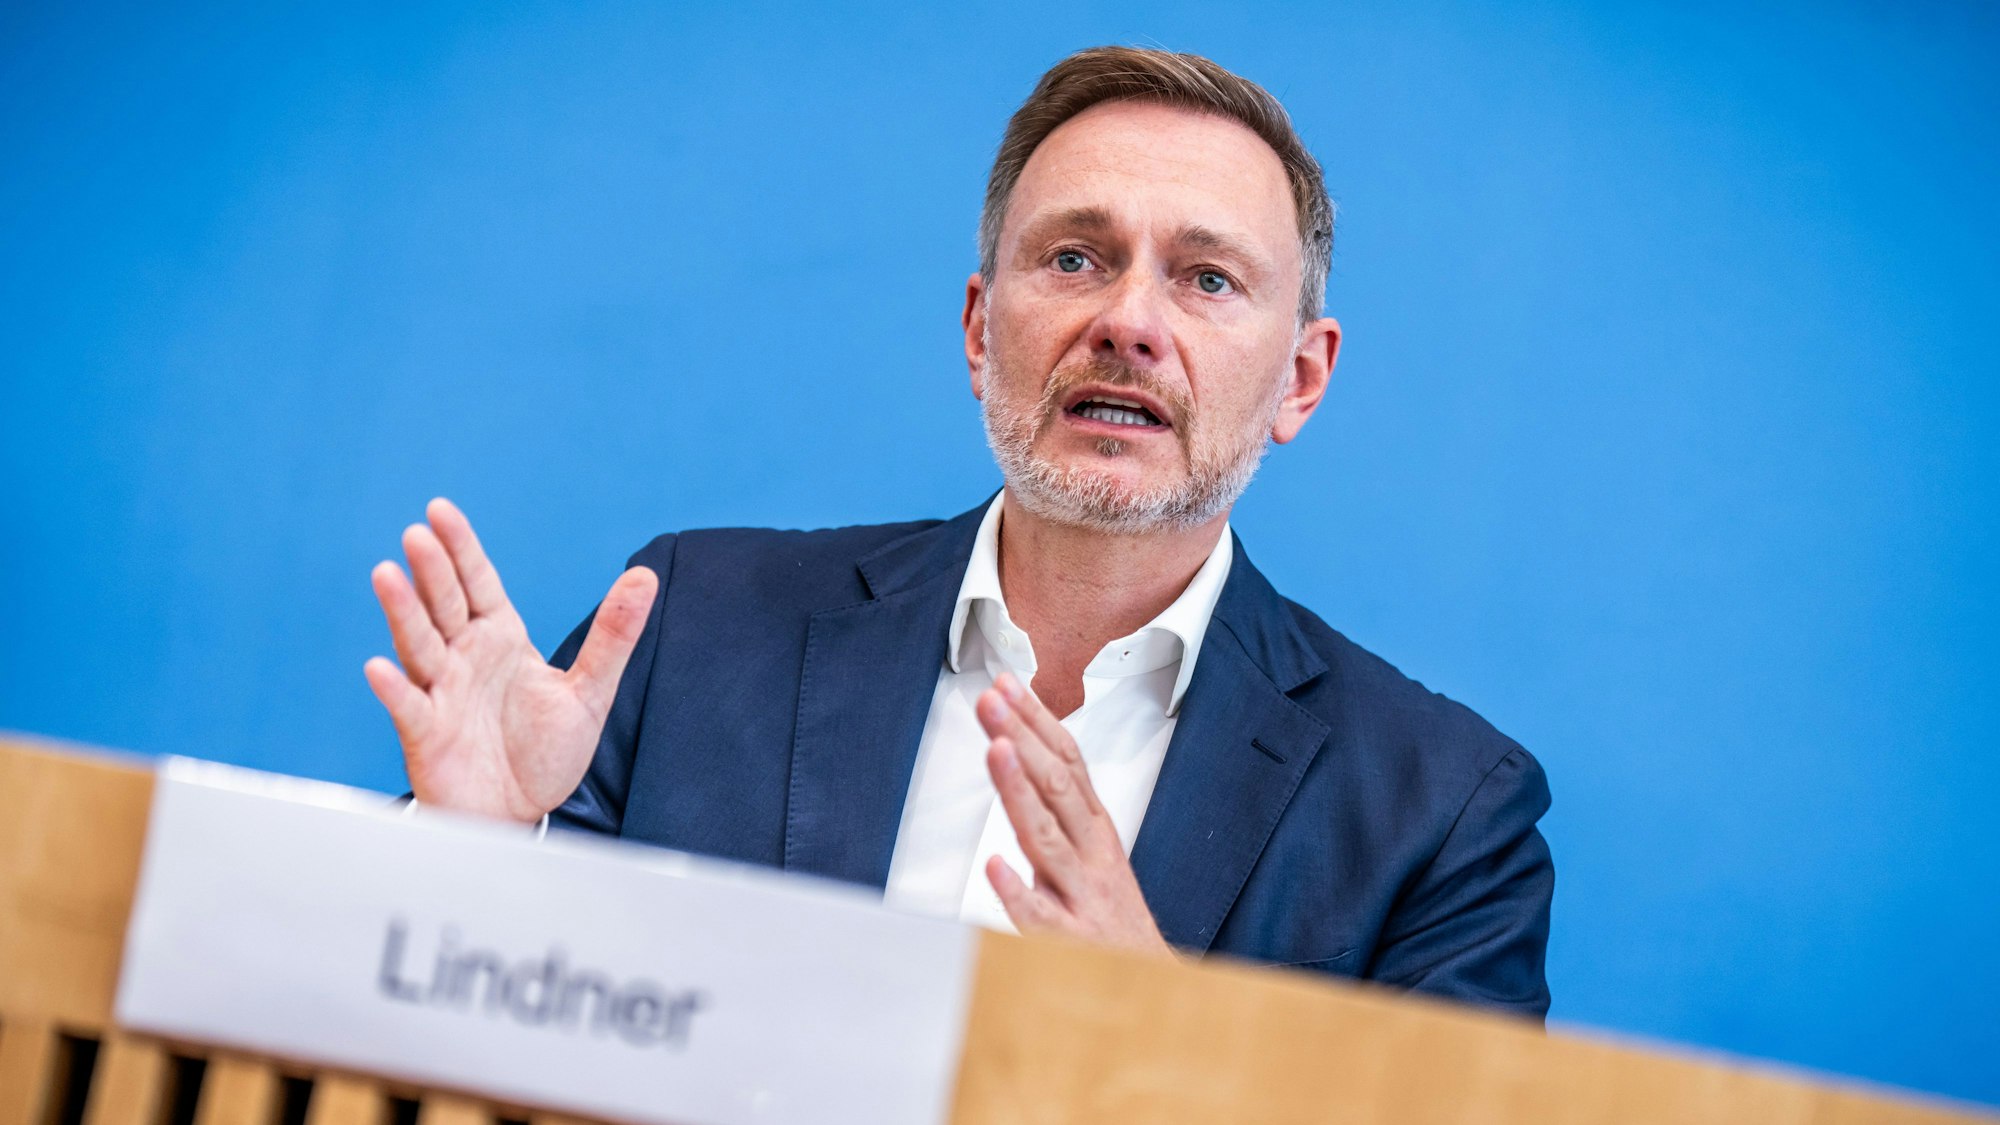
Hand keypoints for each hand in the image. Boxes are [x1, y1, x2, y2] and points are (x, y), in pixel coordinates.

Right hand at [363, 498, 657, 823]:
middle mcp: (465, 657)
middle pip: (446, 605)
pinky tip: (380, 666)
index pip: (478, 582)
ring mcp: (441, 692)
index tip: (439, 510)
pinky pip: (408, 706)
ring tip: (387, 574)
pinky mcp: (426, 734)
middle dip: (432, 569)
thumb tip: (645, 579)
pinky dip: (394, 687)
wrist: (519, 814)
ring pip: (419, 644)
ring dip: (403, 612)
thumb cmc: (544, 752)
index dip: (460, 547)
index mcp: (501, 638)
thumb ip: (613, 636)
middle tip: (418, 533)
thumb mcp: (589, 692)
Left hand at [975, 672, 1173, 957]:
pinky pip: (1042, 916)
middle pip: (1057, 788)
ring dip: (1020, 792)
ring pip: (1047, 839)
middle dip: (1023, 740)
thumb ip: (1057, 806)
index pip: (1066, 762)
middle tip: (991, 703)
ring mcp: (1084, 895)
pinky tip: (994, 868)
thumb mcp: (1093, 850)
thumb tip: (1018, 750)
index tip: (1007, 685)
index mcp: (1096, 828)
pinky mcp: (1073, 941)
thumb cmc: (1112, 914)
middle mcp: (1093, 854)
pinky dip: (1019, 892)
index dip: (1037, 721)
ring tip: (996, 752)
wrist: (1153, 984)